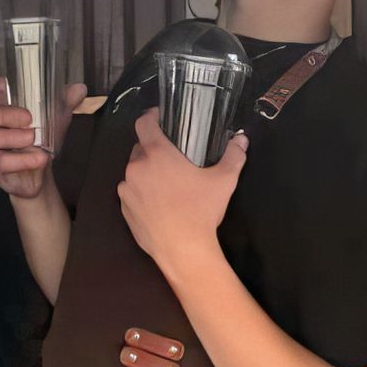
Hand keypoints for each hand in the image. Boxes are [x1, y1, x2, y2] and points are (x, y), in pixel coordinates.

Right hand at [0, 76, 86, 199]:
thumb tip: (79, 89)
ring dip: (12, 137)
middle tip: (29, 118)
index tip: (4, 86)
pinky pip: (2, 162)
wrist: (41, 169)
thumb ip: (64, 101)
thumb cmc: (40, 138)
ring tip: (33, 139)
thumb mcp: (54, 117)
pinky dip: (23, 159)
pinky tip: (41, 158)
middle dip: (5, 114)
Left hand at [118, 108, 245, 273]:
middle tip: (172, 158)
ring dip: (146, 172)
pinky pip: (131, 193)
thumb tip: (242, 139)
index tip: (160, 117)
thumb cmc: (201, 210)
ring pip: (134, 172)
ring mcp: (127, 190)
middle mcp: (136, 168)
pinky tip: (158, 204)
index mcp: (157, 154)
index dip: (151, 116)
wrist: (183, 250)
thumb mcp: (224, 181)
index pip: (144, 123)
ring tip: (165, 183)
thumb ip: (234, 156)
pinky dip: (141, 193)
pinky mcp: (124, 210)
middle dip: (153, 149)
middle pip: (140, 148)